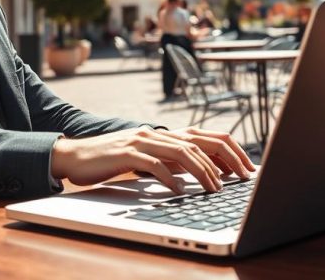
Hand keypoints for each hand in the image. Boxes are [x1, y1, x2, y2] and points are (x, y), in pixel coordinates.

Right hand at [50, 126, 255, 194]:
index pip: (206, 136)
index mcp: (165, 134)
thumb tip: (201, 171)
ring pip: (182, 152)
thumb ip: (172, 160)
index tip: (247, 168)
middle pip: (200, 142)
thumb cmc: (113, 160)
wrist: (77, 155)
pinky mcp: (127, 153)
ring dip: (203, 171)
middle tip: (241, 178)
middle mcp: (157, 133)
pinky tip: (180, 191)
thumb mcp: (148, 158)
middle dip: (226, 160)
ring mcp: (142, 141)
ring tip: (215, 188)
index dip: (230, 150)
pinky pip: (155, 164)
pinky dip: (170, 178)